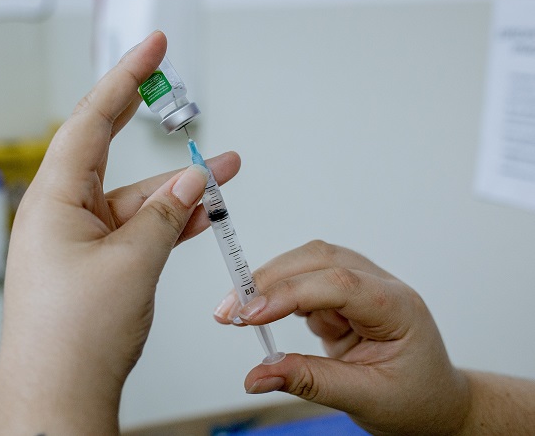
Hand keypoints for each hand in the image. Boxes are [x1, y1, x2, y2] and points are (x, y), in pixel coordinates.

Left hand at [0, 31, 240, 434]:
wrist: (59, 395)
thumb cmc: (73, 336)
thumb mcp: (132, 262)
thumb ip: (165, 213)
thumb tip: (192, 179)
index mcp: (53, 199)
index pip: (91, 120)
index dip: (124, 78)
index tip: (151, 47)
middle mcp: (60, 213)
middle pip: (107, 150)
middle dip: (146, 121)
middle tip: (171, 84)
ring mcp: (76, 240)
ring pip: (131, 198)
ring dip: (174, 188)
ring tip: (222, 173)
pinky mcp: (92, 264)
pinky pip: (133, 229)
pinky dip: (165, 221)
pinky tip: (198, 213)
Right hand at [214, 240, 470, 434]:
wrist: (435, 402)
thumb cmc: (416, 399)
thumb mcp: (365, 397)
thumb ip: (310, 382)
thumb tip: (257, 376)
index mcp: (396, 306)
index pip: (339, 283)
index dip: (289, 294)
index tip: (250, 314)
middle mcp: (378, 285)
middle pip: (317, 260)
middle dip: (267, 281)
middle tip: (229, 313)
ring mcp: (359, 284)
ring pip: (305, 263)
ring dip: (266, 282)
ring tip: (235, 314)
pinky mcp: (340, 294)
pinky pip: (301, 282)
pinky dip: (274, 294)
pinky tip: (257, 314)